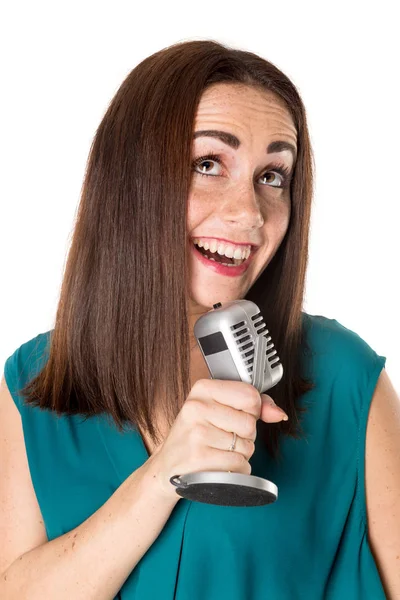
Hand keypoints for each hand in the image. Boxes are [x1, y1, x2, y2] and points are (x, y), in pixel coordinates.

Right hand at [144, 379, 287, 501]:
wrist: (167, 466)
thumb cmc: (196, 435)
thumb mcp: (218, 410)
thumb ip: (253, 406)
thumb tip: (278, 413)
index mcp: (202, 389)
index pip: (250, 395)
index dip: (252, 410)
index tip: (237, 415)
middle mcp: (197, 407)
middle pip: (250, 423)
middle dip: (245, 436)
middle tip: (224, 436)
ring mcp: (197, 432)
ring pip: (247, 446)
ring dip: (240, 454)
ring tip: (218, 450)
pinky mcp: (199, 458)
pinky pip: (239, 464)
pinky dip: (236, 469)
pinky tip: (218, 463)